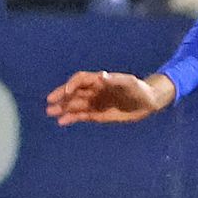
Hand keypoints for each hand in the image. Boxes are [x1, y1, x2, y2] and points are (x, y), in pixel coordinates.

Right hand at [46, 71, 174, 125]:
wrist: (147, 102)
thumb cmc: (138, 89)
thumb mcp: (129, 83)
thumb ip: (115, 80)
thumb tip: (101, 76)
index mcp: (99, 81)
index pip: (80, 80)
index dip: (72, 84)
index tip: (67, 92)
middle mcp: (94, 91)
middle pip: (74, 93)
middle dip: (61, 97)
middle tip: (49, 103)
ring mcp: (95, 102)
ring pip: (75, 105)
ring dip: (63, 108)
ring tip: (51, 113)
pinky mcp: (98, 114)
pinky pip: (82, 115)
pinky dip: (72, 118)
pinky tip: (62, 121)